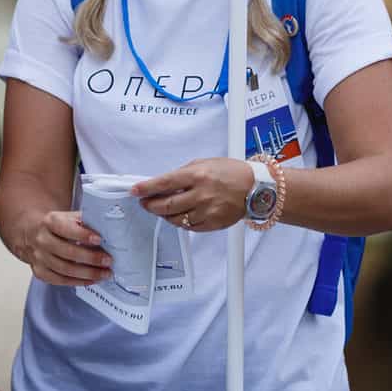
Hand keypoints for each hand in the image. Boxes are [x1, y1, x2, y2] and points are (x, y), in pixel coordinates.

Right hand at [18, 208, 112, 286]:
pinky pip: (60, 280)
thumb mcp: (67, 216)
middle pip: (67, 252)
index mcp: (49, 222)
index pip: (65, 228)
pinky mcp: (40, 272)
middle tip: (108, 260)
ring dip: (88, 273)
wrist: (31, 233)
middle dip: (90, 258)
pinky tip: (92, 280)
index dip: (82, 235)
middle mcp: (42, 240)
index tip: (99, 239)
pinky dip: (78, 281)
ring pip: (65, 269)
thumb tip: (106, 227)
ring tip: (105, 273)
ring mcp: (39, 258)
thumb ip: (83, 220)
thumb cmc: (56, 225)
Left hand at [133, 157, 251, 231]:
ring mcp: (207, 211)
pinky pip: (189, 227)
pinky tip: (179, 215)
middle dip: (150, 205)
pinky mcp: (212, 224)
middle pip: (166, 205)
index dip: (146, 188)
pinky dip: (181, 222)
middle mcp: (201, 194)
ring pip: (176, 219)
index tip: (135, 190)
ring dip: (164, 215)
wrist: (256, 188)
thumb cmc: (232, 173)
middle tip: (145, 203)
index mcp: (198, 175)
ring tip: (161, 209)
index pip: (164, 183)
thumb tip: (165, 182)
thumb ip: (183, 173)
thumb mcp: (205, 163)